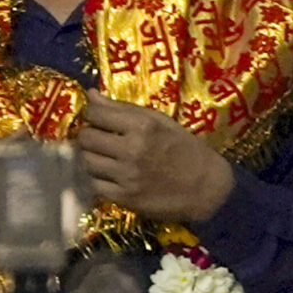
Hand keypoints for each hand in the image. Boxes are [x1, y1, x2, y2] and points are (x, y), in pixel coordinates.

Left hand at [75, 90, 233, 223]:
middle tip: (98, 139)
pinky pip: (94, 185)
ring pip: (86, 162)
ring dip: (89, 157)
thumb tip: (91, 95)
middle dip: (87, 135)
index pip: (95, 113)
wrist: (205, 186)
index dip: (91, 113)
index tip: (97, 118)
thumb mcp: (159, 121)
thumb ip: (124, 108)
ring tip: (101, 157)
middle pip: (86, 137)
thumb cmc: (184, 148)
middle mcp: (131, 149)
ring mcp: (127, 175)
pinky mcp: (125, 197)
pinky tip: (106, 175)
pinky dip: (96, 179)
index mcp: (142, 125)